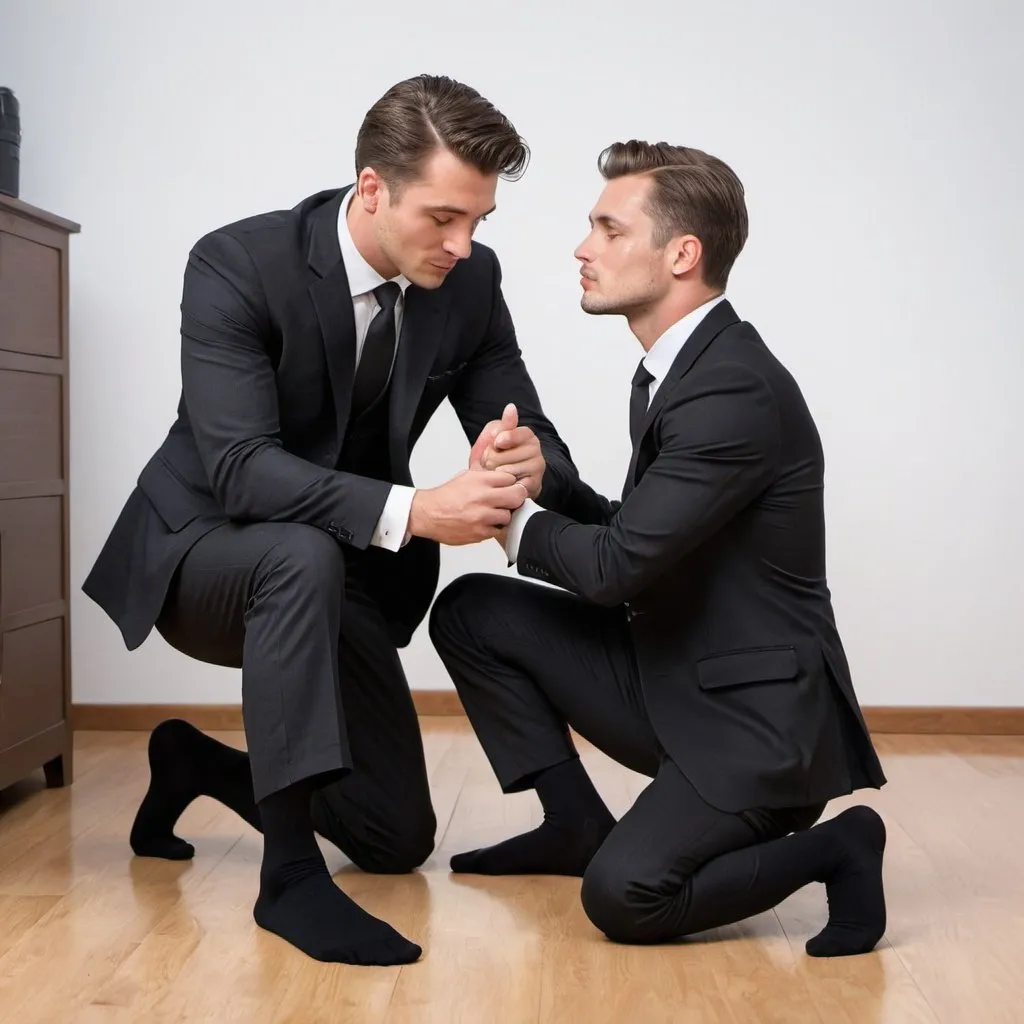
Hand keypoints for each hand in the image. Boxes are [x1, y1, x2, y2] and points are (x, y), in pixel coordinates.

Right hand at [409, 469, 526, 544]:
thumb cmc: (446, 496)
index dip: (511, 483)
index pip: (510, 478)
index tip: (508, 487)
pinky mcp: (480, 533)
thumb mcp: (466, 476)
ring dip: (503, 515)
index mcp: (480, 480)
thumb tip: (500, 464)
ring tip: (492, 513)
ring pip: (508, 516)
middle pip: (517, 496)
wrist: (428, 514)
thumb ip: (485, 471)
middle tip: (509, 500)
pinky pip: (497, 530)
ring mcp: (482, 517)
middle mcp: (483, 497)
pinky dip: (493, 528)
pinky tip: (483, 523)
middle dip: (515, 498)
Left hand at [469, 403, 545, 499]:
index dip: (502, 440)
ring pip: (507, 470)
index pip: (515, 433)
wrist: (503, 482)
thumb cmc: (497, 458)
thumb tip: (511, 407)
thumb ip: (501, 426)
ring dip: (495, 474)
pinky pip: (513, 484)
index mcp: (527, 435)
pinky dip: (504, 485)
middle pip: (504, 455)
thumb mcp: (494, 437)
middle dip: (491, 460)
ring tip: (497, 474)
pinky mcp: (535, 484)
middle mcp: (536, 450)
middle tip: (492, 463)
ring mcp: (537, 467)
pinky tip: (504, 483)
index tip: (497, 443)